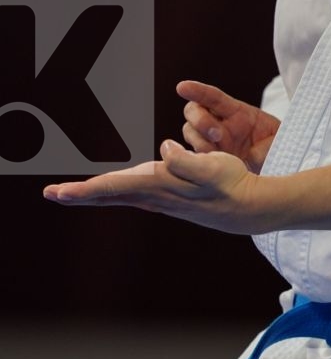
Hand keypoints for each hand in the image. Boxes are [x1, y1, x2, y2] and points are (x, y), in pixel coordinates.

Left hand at [42, 139, 275, 234]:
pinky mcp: (170, 197)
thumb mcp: (214, 167)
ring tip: (72, 193)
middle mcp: (156, 196)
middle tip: (50, 194)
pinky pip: (134, 193)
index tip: (57, 193)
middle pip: (110, 195)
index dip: (85, 190)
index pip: (115, 188)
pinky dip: (115, 190)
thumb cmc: (234, 185)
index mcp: (161, 186)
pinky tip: (112, 188)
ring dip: (94, 194)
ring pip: (120, 195)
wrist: (251, 209)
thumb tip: (164, 149)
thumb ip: (186, 160)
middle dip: (80, 195)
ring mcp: (162, 199)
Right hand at [177, 79, 279, 172]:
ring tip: (217, 154)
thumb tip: (251, 155)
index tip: (182, 87)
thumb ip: (266, 146)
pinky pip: (192, 154)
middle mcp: (220, 123)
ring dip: (199, 141)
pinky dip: (195, 158)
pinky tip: (209, 164)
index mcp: (238, 112)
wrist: (276, 165)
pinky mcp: (207, 159)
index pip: (214, 97)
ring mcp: (212, 141)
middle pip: (194, 111)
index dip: (198, 91)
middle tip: (217, 135)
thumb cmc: (279, 148)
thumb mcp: (279, 141)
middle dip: (200, 120)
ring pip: (189, 132)